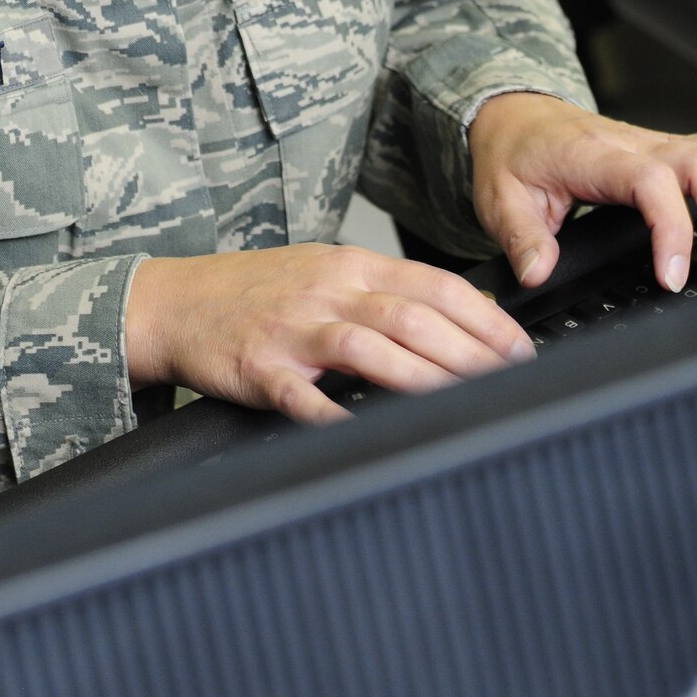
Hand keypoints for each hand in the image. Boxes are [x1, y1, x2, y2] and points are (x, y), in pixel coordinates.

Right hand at [125, 242, 535, 423]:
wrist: (175, 301)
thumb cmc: (255, 292)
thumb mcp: (323, 274)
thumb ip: (383, 294)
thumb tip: (459, 323)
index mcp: (349, 266)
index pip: (433, 285)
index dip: (484, 319)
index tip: (521, 351)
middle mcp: (327, 291)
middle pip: (411, 317)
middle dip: (469, 353)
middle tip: (510, 384)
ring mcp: (292, 329)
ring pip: (367, 347)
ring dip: (421, 378)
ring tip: (463, 404)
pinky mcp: (258, 366)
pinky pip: (302, 394)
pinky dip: (335, 413)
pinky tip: (363, 430)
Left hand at [468, 93, 696, 291]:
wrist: (513, 115)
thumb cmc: (513, 153)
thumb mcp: (498, 196)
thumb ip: (521, 236)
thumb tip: (538, 272)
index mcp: (597, 156)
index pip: (652, 183)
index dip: (672, 230)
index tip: (674, 277)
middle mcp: (638, 145)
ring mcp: (661, 145)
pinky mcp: (674, 151)